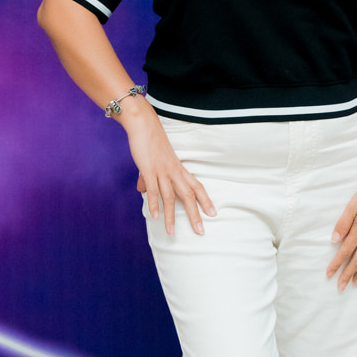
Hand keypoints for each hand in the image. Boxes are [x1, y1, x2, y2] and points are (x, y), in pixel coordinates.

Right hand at [120, 108, 215, 236]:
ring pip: (171, 197)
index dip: (205, 200)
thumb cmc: (150, 141)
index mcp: (178, 168)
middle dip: (195, 214)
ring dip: (171, 216)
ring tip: (172, 232)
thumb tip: (143, 190)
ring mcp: (162, 170)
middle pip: (188, 195)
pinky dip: (154, 204)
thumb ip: (150, 177)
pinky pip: (153, 190)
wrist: (143, 123)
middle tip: (201, 231)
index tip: (213, 213)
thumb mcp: (154, 160)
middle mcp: (173, 171)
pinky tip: (155, 216)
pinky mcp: (149, 169)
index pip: (196, 185)